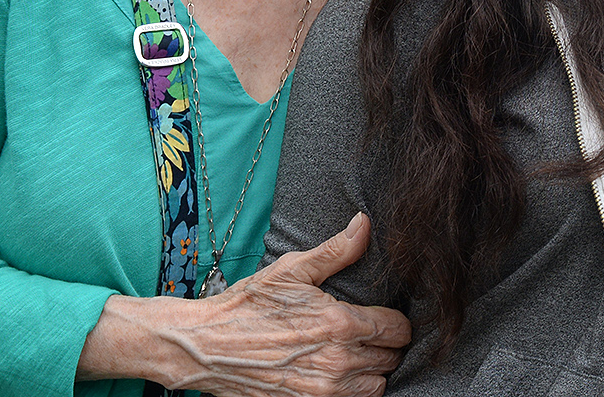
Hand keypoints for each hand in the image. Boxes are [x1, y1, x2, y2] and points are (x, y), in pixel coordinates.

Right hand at [80, 213, 411, 396]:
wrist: (204, 347)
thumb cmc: (248, 306)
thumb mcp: (291, 270)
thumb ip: (336, 250)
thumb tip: (365, 223)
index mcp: (340, 324)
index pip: (398, 329)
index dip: (396, 321)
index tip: (383, 317)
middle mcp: (337, 362)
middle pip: (391, 359)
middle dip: (384, 345)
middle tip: (366, 334)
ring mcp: (322, 392)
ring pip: (376, 387)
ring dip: (371, 372)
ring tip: (354, 355)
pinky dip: (350, 392)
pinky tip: (337, 376)